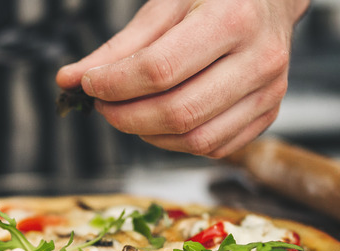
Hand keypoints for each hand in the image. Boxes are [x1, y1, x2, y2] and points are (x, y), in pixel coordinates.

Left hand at [56, 0, 309, 157]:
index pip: (160, 69)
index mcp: (233, 18)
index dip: (114, 84)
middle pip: (178, 111)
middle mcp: (259, 59)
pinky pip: (213, 147)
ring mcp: (269, 92)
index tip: (89, 84)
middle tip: (103, 104)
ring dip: (147, 134)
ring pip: (195, 139)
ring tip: (127, 112)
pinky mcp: (267, 115)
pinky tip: (158, 122)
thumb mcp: (166, 4)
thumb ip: (119, 46)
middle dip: (126, 116)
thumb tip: (69, 80)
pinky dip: (174, 143)